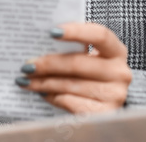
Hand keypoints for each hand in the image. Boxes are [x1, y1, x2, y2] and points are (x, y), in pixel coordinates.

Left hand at [16, 23, 131, 113]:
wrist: (105, 107)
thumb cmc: (91, 76)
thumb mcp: (90, 60)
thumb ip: (75, 49)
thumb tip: (40, 43)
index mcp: (117, 51)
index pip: (100, 35)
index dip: (76, 31)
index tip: (52, 31)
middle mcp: (120, 72)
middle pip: (79, 63)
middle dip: (49, 63)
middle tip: (28, 64)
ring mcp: (115, 94)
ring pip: (71, 84)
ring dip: (44, 82)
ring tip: (26, 80)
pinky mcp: (104, 113)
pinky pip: (71, 102)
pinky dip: (52, 97)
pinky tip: (41, 93)